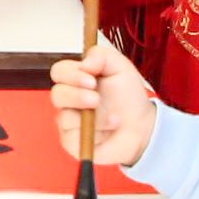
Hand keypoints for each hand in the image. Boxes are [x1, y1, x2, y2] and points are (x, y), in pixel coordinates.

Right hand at [49, 34, 159, 165]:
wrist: (142, 126)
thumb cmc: (128, 97)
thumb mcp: (121, 68)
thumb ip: (102, 56)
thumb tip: (84, 62)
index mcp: (77, 79)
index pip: (59, 72)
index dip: (70, 74)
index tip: (91, 79)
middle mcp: (69, 99)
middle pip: (57, 94)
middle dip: (77, 96)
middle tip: (96, 100)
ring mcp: (68, 121)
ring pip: (65, 118)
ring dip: (94, 118)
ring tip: (113, 120)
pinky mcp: (72, 141)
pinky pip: (72, 138)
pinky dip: (94, 135)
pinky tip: (107, 133)